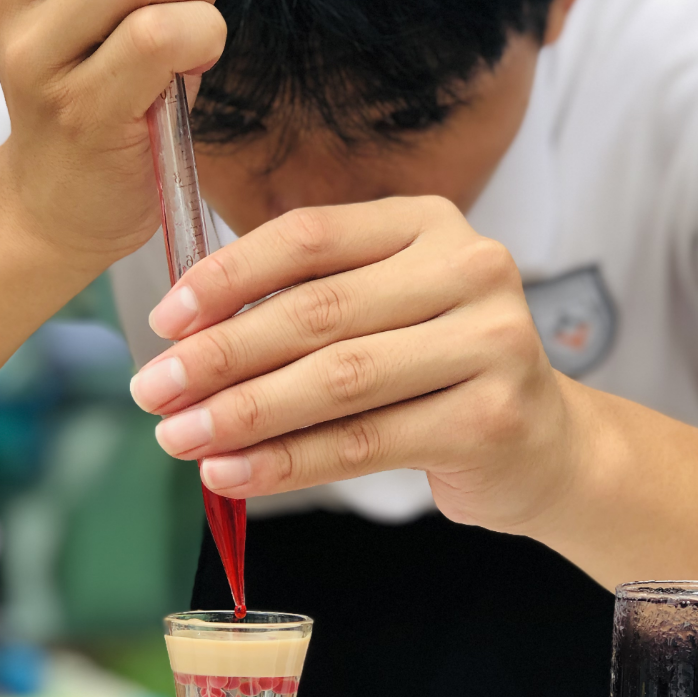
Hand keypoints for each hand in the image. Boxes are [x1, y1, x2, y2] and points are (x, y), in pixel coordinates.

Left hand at [130, 196, 587, 533]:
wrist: (543, 443)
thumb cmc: (440, 370)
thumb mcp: (386, 310)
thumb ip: (306, 307)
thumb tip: (184, 341)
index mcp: (429, 222)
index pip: (309, 236)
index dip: (227, 277)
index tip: (164, 321)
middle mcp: (470, 268)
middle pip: (318, 311)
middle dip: (221, 355)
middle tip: (153, 390)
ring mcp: (490, 342)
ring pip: (339, 380)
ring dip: (245, 414)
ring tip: (181, 437)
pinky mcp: (491, 418)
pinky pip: (365, 443)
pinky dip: (288, 462)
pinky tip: (233, 473)